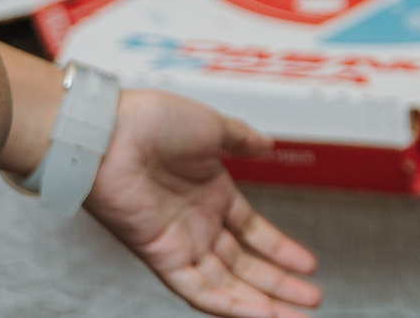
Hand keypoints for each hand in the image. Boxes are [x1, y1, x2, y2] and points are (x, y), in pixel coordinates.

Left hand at [83, 90, 321, 317]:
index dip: (281, 250)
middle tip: (311, 302)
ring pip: (225, 285)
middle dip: (279, 285)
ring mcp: (180, 242)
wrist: (109, 132)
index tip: (308, 265)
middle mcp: (198, 224)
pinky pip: (197, 289)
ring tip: (293, 317)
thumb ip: (241, 139)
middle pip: (244, 267)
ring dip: (261, 303)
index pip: (253, 233)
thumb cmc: (151, 122)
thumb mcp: (212, 127)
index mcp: (212, 194)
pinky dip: (228, 304)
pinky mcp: (162, 256)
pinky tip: (257, 314)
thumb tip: (266, 143)